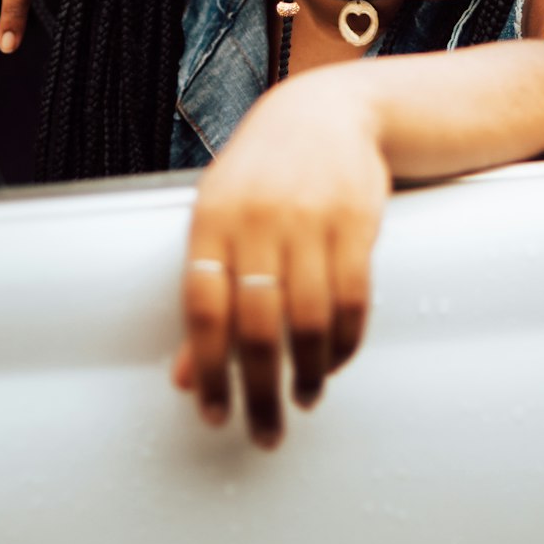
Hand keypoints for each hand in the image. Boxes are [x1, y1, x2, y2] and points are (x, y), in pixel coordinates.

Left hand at [173, 72, 389, 446]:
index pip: (202, 307)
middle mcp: (259, 218)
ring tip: (304, 399)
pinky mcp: (358, 222)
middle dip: (260, 391)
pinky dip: (344, 343)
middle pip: (257, 326)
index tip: (214, 415)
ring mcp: (312, 218)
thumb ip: (206, 290)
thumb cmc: (262, 172)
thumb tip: (185, 375)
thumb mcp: (220, 216)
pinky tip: (333, 363)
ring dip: (307, 374)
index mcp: (212, 217)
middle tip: (264, 432)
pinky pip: (353, 300)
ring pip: (309, 320)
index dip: (208, 369)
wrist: (331, 111)